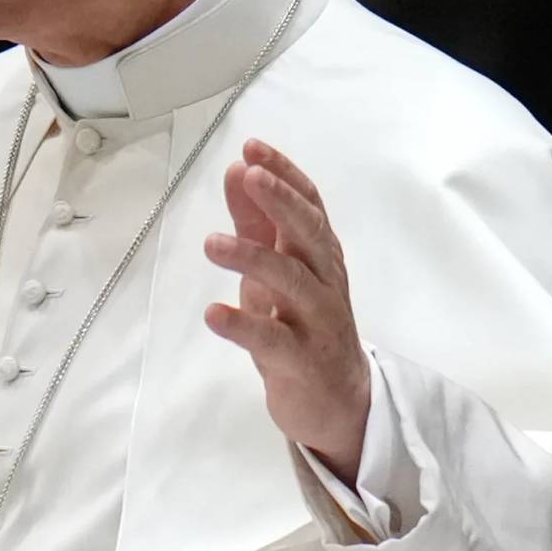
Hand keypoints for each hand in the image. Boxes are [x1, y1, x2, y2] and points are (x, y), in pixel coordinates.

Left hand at [202, 140, 371, 483]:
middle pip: (309, 235)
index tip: (252, 148)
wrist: (339, 403)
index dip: (285, 174)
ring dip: (252, 259)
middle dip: (280, 203)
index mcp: (320, 256)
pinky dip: (242, 326)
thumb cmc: (302, 325)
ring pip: (291, 283)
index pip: (310, 205)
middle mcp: (325, 282)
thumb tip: (236, 171)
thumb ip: (257, 223)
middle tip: (249, 176)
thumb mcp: (277, 270)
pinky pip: (272, 341)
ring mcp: (317, 322)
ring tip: (212, 243)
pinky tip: (213, 313)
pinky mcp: (302, 362)